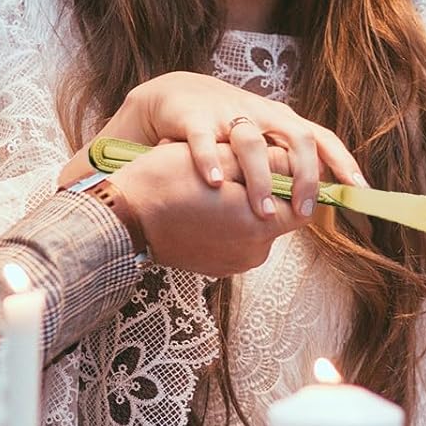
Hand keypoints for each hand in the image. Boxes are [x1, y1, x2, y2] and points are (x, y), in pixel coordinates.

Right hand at [92, 72, 364, 220]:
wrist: (175, 98)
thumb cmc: (225, 127)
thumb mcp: (262, 140)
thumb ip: (287, 163)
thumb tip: (320, 197)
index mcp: (281, 120)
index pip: (321, 138)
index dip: (342, 161)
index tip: (359, 188)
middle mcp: (260, 114)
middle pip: (296, 137)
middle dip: (304, 175)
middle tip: (303, 208)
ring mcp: (227, 114)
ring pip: (251, 142)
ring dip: (260, 177)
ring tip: (260, 208)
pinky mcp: (193, 117)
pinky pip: (202, 139)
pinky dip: (209, 160)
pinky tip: (213, 183)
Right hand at [102, 140, 297, 275]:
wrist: (123, 218)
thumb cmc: (167, 182)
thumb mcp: (223, 158)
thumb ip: (267, 161)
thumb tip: (294, 161)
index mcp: (261, 227)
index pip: (301, 206)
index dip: (295, 182)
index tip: (279, 164)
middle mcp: (253, 253)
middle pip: (278, 217)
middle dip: (266, 191)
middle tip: (240, 169)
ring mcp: (233, 263)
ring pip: (256, 227)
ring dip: (246, 205)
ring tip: (219, 184)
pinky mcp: (215, 267)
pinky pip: (235, 239)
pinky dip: (229, 221)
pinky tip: (206, 203)